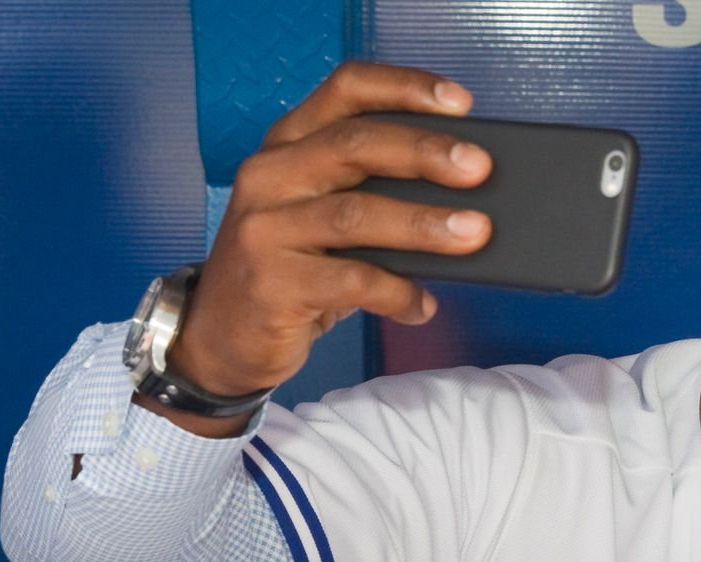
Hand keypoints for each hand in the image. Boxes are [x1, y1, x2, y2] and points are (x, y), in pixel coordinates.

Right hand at [151, 62, 494, 426]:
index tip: (460, 102)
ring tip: (474, 233)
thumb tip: (460, 196)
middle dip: (424, 153)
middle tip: (478, 168)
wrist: (222, 333)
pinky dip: (398, 293)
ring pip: (356, 214)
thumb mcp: (319, 215)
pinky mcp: (273, 282)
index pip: (345, 91)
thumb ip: (369, 193)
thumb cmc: (289, 267)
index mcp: (288, 145)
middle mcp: (271, 176)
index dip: (404, 88)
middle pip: (355, 145)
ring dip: (423, 224)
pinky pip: (352, 281)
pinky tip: (422, 306)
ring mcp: (265, 228)